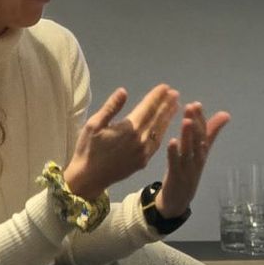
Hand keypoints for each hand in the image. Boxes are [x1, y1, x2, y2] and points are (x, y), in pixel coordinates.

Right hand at [65, 84, 178, 199]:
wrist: (89, 178)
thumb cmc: (88, 149)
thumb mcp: (93, 125)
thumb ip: (111, 108)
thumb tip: (124, 91)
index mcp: (128, 129)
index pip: (147, 108)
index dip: (156, 96)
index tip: (165, 87)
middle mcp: (140, 140)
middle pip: (157, 118)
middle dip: (166, 104)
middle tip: (175, 93)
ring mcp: (143, 152)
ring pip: (159, 131)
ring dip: (168, 117)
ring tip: (175, 105)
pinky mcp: (143, 161)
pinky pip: (157, 144)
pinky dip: (163, 132)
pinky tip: (165, 126)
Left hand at [156, 102, 230, 219]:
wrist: (177, 202)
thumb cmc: (188, 173)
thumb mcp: (200, 153)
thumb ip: (210, 134)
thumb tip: (225, 114)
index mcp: (201, 153)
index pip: (203, 134)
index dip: (201, 119)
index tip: (197, 104)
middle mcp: (197, 159)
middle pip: (198, 140)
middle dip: (195, 123)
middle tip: (192, 107)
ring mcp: (188, 169)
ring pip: (189, 150)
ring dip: (188, 135)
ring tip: (186, 120)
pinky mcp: (176, 177)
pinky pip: (175, 163)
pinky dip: (174, 153)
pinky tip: (172, 141)